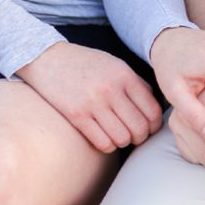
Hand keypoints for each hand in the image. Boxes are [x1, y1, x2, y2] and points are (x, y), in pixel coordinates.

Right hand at [17, 41, 162, 153]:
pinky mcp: (76, 116)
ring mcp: (93, 104)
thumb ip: (135, 84)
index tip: (151, 128)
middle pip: (139, 127)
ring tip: (120, 136)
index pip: (152, 110)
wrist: (49, 59)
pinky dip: (108, 145)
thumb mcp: (115, 65)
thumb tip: (154, 106)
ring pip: (122, 138)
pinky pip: (102, 142)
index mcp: (125, 76)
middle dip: (141, 136)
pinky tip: (105, 138)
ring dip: (124, 142)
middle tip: (136, 136)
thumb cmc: (86, 64)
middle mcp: (111, 90)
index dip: (155, 124)